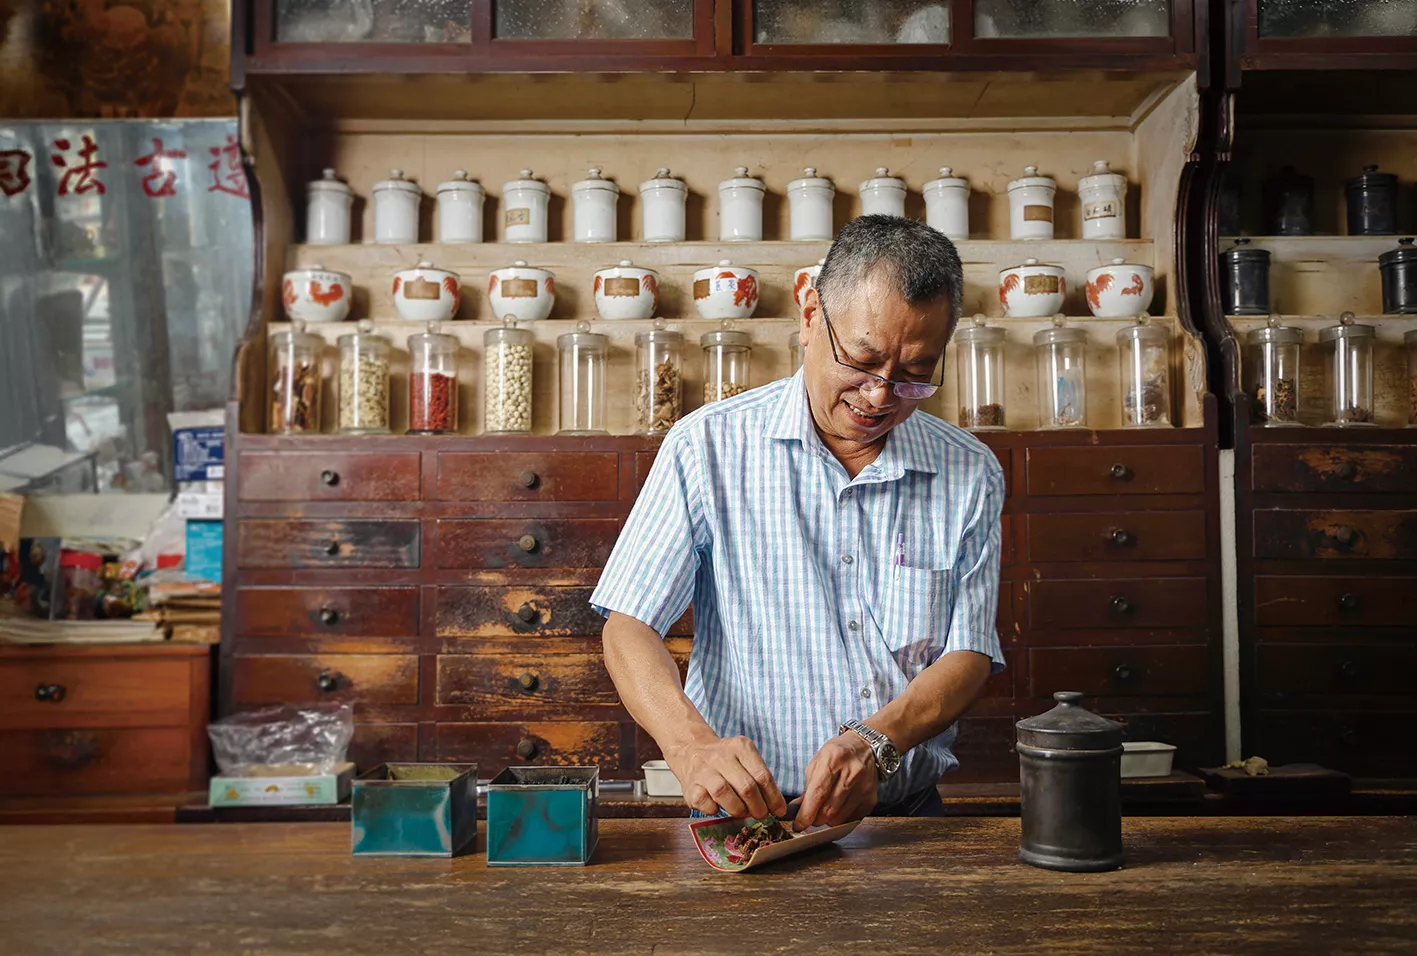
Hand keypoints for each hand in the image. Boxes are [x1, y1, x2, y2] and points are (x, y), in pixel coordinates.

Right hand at [663, 735, 787, 819]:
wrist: (692, 752)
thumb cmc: (725, 760)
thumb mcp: (745, 758)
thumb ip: (759, 778)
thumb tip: (776, 807)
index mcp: (740, 747)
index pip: (762, 776)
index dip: (773, 798)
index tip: (778, 810)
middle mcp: (721, 757)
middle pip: (746, 787)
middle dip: (758, 807)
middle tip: (761, 814)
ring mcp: (704, 771)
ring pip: (724, 793)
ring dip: (738, 809)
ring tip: (742, 812)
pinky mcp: (690, 787)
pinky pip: (706, 804)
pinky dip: (715, 810)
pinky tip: (719, 807)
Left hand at [794, 732, 878, 830]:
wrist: (865, 748)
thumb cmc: (837, 754)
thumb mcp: (818, 762)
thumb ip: (807, 787)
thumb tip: (797, 811)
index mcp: (834, 760)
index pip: (818, 793)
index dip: (806, 813)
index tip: (798, 825)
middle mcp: (852, 773)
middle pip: (829, 810)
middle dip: (815, 819)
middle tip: (811, 816)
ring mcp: (864, 787)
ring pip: (840, 818)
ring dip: (828, 820)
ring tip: (825, 810)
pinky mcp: (871, 799)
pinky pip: (852, 820)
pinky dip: (841, 819)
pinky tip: (839, 808)